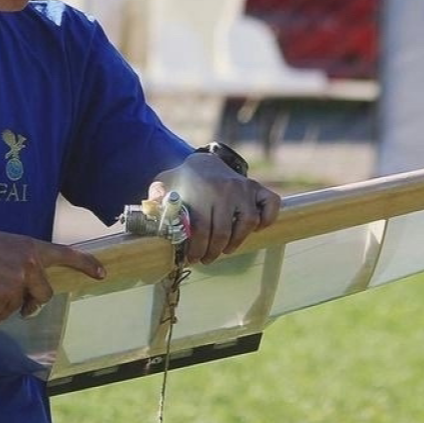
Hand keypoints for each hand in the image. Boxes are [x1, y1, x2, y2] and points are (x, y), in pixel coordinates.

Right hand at [0, 227, 105, 323]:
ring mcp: (20, 277)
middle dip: (31, 304)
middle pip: (44, 294)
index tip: (102, 272)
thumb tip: (27, 296)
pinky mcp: (7, 293)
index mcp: (30, 246)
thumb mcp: (4, 247)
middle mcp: (30, 261)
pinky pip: (2, 313)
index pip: (65, 253)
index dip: (85, 264)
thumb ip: (21, 263)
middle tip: (23, 308)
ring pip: (20, 306)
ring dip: (3, 308)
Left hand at [151, 152, 280, 264]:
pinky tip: (255, 230)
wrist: (203, 163)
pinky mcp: (257, 188)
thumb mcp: (165, 186)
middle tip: (206, 259)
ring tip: (225, 249)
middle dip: (213, 252)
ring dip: (236, 242)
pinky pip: (271, 205)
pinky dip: (268, 219)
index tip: (192, 259)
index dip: (196, 249)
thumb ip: (157, 196)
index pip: (200, 229)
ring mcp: (243, 188)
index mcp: (201, 190)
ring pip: (247, 223)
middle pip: (222, 231)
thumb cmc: (183, 182)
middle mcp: (225, 189)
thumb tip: (152, 206)